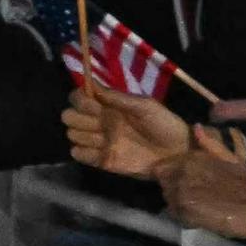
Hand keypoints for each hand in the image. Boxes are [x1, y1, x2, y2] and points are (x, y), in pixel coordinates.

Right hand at [63, 82, 193, 180]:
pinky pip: (78, 155)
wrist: (176, 152)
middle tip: (98, 122)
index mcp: (110, 106)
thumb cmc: (163, 123)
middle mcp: (101, 122)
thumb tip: (92, 85)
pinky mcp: (102, 160)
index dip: (80, 100)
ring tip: (103, 138)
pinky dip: (82, 152)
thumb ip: (118, 97)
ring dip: (81, 134)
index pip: (79, 98)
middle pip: (69, 116)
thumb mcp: (144, 106)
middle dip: (77, 117)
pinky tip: (98, 150)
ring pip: (72, 134)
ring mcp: (100, 141)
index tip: (93, 105)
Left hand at [159, 150, 245, 238]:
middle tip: (191, 193)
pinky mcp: (183, 212)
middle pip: (163, 184)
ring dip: (177, 202)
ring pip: (168, 199)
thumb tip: (195, 126)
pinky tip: (197, 214)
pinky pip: (174, 213)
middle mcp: (182, 174)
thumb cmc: (242, 183)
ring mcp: (181, 194)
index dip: (169, 174)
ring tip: (196, 203)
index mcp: (192, 159)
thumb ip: (209, 143)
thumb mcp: (230, 158)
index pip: (160, 168)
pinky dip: (182, 215)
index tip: (181, 179)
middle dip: (172, 188)